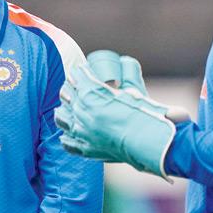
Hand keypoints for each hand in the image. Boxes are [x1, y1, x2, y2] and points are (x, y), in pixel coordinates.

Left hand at [57, 56, 177, 176]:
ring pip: (63, 118)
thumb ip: (127, 74)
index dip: (78, 73)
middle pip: (68, 96)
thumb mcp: (134, 90)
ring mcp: (83, 133)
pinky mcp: (88, 150)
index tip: (80, 70)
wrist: (150, 143)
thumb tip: (125, 62)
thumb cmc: (145, 114)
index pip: (77, 79)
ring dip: (64, 110)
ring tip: (65, 108)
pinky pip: (69, 143)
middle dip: (70, 88)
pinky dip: (66, 137)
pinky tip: (67, 134)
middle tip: (75, 85)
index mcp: (92, 95)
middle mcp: (83, 113)